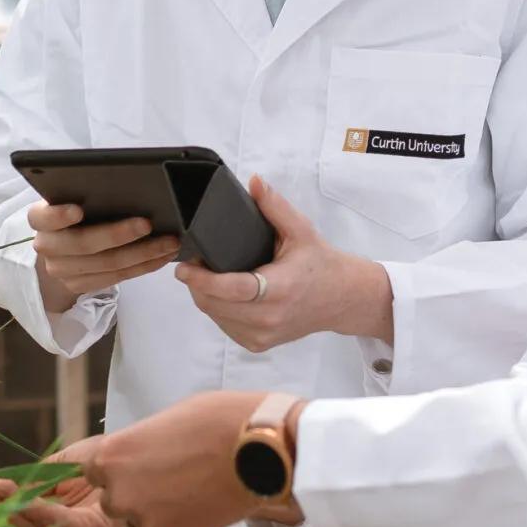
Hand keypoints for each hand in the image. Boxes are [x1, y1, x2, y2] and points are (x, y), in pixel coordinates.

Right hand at [29, 201, 177, 314]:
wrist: (63, 248)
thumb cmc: (76, 215)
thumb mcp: (74, 199)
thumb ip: (88, 195)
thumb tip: (129, 188)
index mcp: (41, 219)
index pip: (42, 216)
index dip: (59, 215)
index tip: (78, 209)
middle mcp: (47, 246)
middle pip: (83, 243)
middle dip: (118, 234)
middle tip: (147, 224)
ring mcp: (62, 270)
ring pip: (106, 264)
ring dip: (143, 253)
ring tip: (169, 241)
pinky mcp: (80, 286)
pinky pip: (117, 278)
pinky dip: (144, 266)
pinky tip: (162, 256)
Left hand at [61, 394, 305, 526]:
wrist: (260, 450)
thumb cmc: (217, 420)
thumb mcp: (166, 420)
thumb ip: (140, 443)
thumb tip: (139, 454)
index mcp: (112, 456)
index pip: (90, 472)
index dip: (112, 468)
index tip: (131, 462)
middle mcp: (120, 492)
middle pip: (111, 500)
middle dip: (132, 490)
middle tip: (166, 473)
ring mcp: (146, 518)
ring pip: (138, 517)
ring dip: (155, 505)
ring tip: (189, 483)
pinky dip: (179, 516)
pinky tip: (202, 496)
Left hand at [177, 180, 392, 353]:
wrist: (341, 298)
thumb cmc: (320, 264)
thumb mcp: (302, 230)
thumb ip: (275, 206)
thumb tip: (254, 182)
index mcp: (280, 288)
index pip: (234, 289)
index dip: (204, 280)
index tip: (185, 268)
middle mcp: (270, 317)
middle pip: (215, 304)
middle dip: (197, 284)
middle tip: (194, 263)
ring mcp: (263, 335)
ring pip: (216, 316)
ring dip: (205, 296)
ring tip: (207, 275)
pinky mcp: (258, 344)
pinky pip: (224, 326)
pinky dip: (218, 309)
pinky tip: (223, 294)